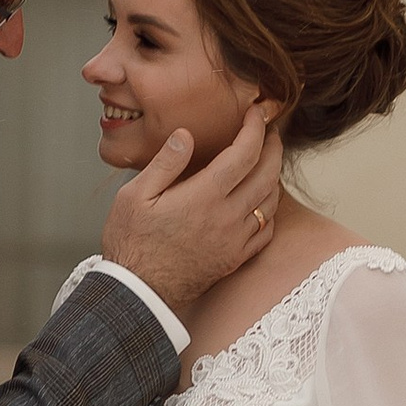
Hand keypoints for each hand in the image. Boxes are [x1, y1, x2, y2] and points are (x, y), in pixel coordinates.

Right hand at [97, 102, 285, 314]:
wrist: (139, 292)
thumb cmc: (131, 243)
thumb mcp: (134, 196)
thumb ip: (165, 163)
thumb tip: (186, 135)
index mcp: (203, 196)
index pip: (244, 153)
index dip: (255, 128)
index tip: (255, 114)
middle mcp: (226, 217)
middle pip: (267, 173)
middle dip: (273, 146)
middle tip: (270, 130)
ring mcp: (234, 240)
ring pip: (271, 201)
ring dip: (274, 175)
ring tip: (267, 160)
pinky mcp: (235, 259)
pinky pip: (267, 231)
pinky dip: (270, 210)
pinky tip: (262, 201)